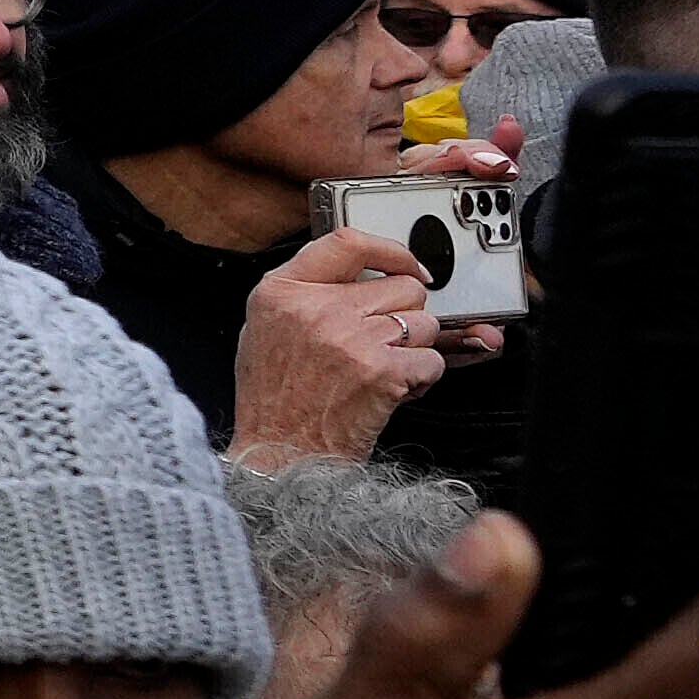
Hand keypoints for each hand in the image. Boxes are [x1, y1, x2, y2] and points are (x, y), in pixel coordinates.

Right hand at [229, 231, 451, 461]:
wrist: (280, 455)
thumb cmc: (275, 401)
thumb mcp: (267, 331)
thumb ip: (307, 295)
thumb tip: (367, 275)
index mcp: (281, 293)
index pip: (347, 243)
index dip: (390, 250)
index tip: (408, 265)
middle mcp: (315, 310)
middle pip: (400, 286)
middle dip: (403, 315)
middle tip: (382, 342)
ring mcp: (350, 339)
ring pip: (422, 323)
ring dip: (414, 348)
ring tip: (382, 369)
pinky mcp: (381, 371)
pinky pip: (430, 360)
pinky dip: (421, 378)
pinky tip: (392, 390)